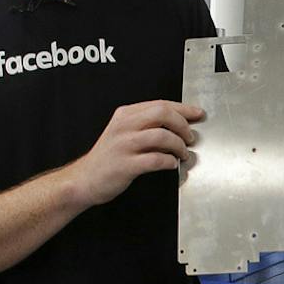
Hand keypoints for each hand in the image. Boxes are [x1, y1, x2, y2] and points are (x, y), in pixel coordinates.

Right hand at [70, 100, 203, 206]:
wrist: (85, 179)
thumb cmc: (108, 158)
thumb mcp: (123, 132)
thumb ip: (146, 125)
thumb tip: (178, 124)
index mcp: (125, 115)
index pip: (160, 104)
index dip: (183, 109)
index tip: (197, 114)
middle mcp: (124, 126)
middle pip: (162, 113)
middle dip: (183, 124)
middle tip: (190, 137)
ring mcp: (124, 145)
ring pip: (162, 135)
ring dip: (179, 145)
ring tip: (182, 153)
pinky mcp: (126, 165)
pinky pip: (156, 159)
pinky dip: (169, 161)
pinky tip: (171, 164)